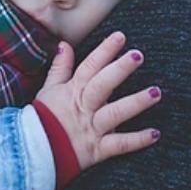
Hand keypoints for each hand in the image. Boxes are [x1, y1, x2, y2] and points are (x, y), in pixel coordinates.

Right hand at [34, 31, 161, 169]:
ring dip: (136, 103)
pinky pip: (119, 144)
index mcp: (73, 91)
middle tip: (137, 55)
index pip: (90, 67)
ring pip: (115, 114)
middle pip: (102, 85)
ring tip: (155, 92)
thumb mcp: (48, 90)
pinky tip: (155, 133)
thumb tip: (64, 44)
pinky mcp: (97, 150)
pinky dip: (137, 140)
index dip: (104, 51)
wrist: (35, 153)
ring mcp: (91, 129)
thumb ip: (60, 68)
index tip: (120, 37)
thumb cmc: (43, 119)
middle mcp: (84, 108)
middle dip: (120, 70)